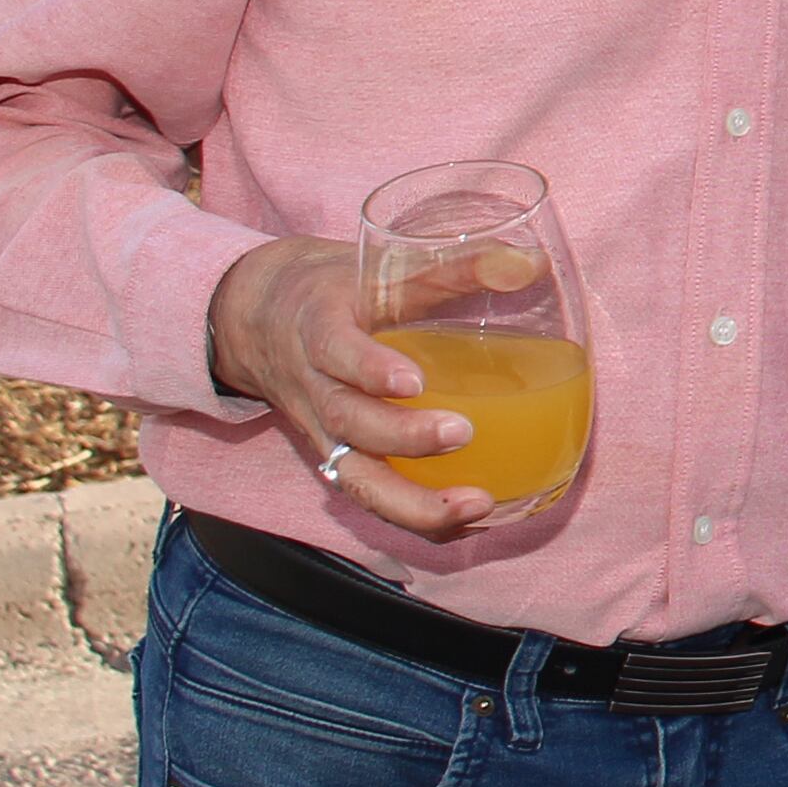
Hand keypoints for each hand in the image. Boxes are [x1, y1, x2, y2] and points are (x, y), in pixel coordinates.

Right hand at [204, 235, 519, 538]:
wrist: (257, 322)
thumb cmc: (333, 293)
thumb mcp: (378, 269)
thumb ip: (451, 268)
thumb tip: (531, 264)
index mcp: (320, 331)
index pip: (335, 350)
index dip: (369, 368)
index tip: (411, 379)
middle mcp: (315, 389)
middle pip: (346, 423)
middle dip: (402, 437)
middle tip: (462, 434)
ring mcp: (322, 433)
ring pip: (353, 478)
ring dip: (411, 502)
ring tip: (476, 505)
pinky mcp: (337, 459)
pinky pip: (370, 496)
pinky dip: (416, 517)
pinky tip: (469, 522)